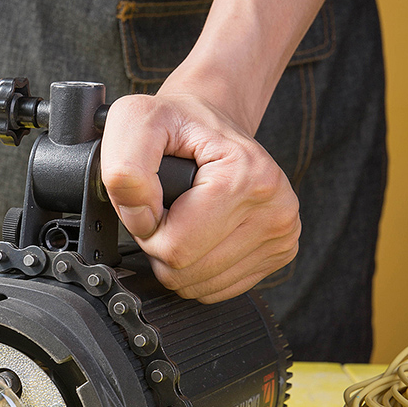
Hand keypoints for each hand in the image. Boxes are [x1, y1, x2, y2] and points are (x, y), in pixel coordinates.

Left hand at [101, 91, 300, 302]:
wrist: (209, 117)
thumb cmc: (174, 120)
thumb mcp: (133, 124)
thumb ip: (125, 171)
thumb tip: (141, 219)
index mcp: (247, 177)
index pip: (175, 247)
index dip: (147, 230)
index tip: (152, 202)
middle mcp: (276, 208)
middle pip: (187, 272)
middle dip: (160, 246)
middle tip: (164, 210)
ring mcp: (282, 234)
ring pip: (200, 286)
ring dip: (177, 258)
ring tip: (182, 218)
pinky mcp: (279, 252)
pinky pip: (218, 289)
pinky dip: (196, 269)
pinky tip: (199, 234)